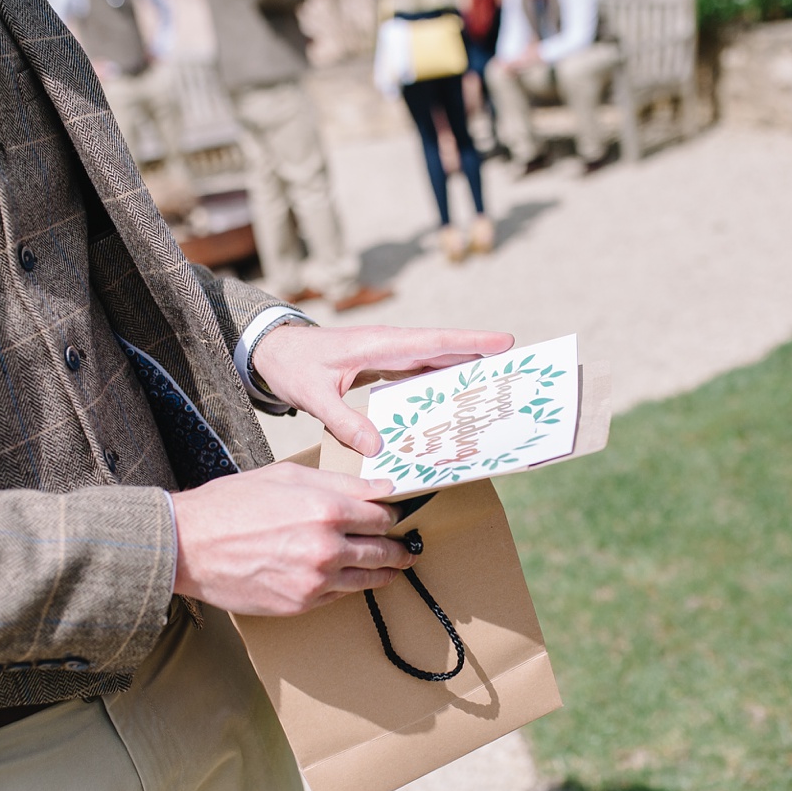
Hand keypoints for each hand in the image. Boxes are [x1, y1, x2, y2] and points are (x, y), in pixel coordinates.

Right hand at [171, 462, 412, 615]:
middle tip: (407, 548)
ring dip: (385, 572)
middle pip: (384, 550)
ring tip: (394, 567)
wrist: (188, 546)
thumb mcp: (288, 476)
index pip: (383, 515)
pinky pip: (339, 596)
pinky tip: (353, 579)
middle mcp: (327, 547)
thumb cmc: (232, 504)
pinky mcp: (301, 604)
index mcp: (327, 509)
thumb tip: (381, 490)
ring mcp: (316, 580)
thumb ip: (341, 483)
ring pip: (368, 578)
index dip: (394, 515)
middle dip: (399, 548)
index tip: (400, 516)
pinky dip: (349, 586)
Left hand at [252, 325, 514, 455]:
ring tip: (496, 386)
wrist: (274, 351)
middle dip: (480, 356)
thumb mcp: (313, 395)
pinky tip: (455, 399)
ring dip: (464, 370)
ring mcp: (388, 354)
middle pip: (444, 350)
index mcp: (379, 344)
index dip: (470, 343)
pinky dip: (441, 382)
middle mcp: (390, 345)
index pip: (433, 343)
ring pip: (436, 361)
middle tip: (517, 368)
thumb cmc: (293, 366)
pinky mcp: (383, 365)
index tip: (504, 343)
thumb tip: (377, 447)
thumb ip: (343, 420)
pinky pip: (420, 373)